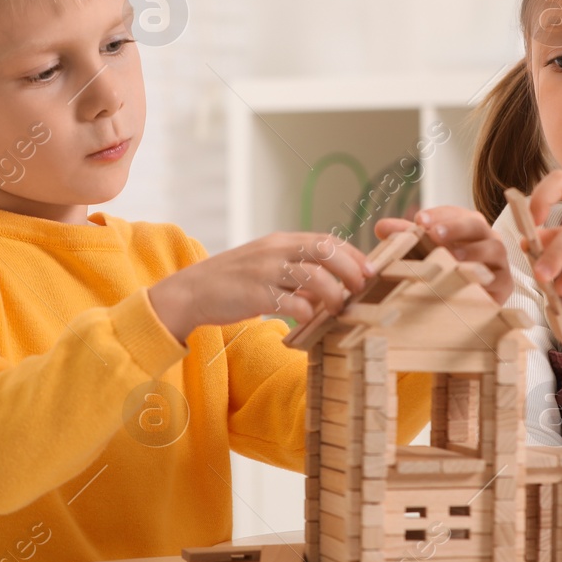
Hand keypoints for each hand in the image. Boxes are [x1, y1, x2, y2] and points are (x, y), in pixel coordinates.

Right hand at [147, 232, 373, 342]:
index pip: (326, 240)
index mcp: (281, 242)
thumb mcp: (268, 268)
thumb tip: (331, 288)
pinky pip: (291, 302)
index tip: (369, 270)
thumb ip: (298, 273)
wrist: (192, 292)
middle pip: (325, 251)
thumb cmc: (234, 283)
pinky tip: (307, 321)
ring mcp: (265, 271)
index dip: (352, 254)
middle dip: (351, 269)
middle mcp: (275, 251)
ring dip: (333, 294)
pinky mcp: (255, 294)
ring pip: (313, 276)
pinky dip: (306, 313)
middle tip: (361, 288)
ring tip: (338, 309)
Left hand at [375, 205, 511, 303]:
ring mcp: (498, 260)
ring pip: (493, 249)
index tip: (418, 220)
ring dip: (473, 251)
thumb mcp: (424, 250)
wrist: (469, 301)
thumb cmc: (445, 268)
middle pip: (476, 224)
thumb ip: (405, 237)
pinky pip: (500, 279)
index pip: (454, 212)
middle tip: (434, 233)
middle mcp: (486, 237)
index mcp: (467, 225)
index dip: (437, 215)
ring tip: (452, 256)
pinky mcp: (504, 284)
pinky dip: (486, 278)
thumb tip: (380, 227)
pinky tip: (470, 279)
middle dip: (455, 227)